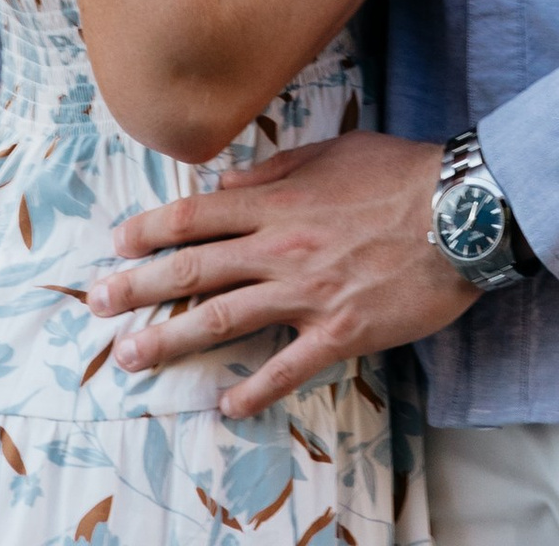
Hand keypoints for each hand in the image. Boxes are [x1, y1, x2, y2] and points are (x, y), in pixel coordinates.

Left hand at [89, 133, 473, 417]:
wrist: (461, 211)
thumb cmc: (401, 175)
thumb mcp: (333, 153)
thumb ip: (273, 171)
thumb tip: (223, 187)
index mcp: (279, 201)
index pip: (197, 215)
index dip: (152, 230)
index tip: (118, 244)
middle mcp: (281, 247)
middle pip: (195, 267)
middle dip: (139, 286)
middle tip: (97, 305)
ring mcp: (307, 293)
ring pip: (225, 318)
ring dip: (173, 338)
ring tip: (133, 356)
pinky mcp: (339, 332)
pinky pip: (287, 367)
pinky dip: (254, 390)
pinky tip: (227, 406)